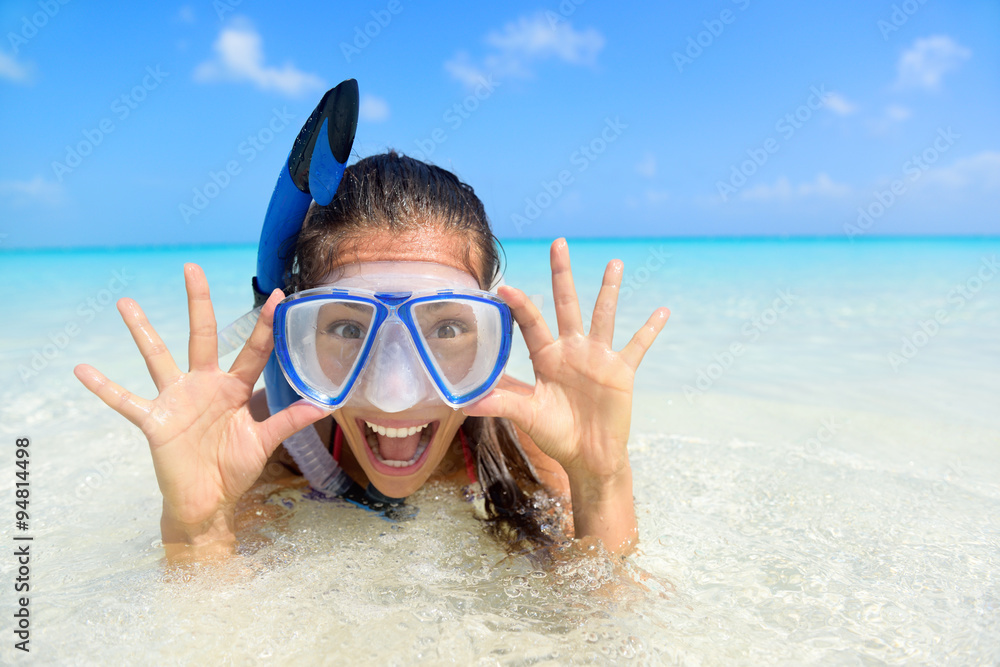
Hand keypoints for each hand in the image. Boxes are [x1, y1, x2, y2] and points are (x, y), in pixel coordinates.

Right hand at [74, 264, 327, 546]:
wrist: (206, 502)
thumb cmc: (235, 469)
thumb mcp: (264, 442)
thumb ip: (288, 420)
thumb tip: (325, 404)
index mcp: (235, 388)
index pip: (253, 350)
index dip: (266, 324)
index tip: (278, 294)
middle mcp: (204, 385)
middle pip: (202, 336)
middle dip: (199, 302)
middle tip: (192, 268)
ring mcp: (177, 400)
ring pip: (157, 357)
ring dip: (142, 331)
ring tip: (125, 303)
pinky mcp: (155, 421)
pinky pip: (125, 401)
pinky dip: (104, 387)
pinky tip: (81, 369)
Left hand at [464, 239, 668, 550]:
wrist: (588, 456)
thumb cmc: (555, 434)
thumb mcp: (527, 415)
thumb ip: (501, 403)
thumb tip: (466, 402)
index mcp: (546, 357)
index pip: (530, 322)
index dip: (519, 304)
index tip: (504, 286)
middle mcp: (571, 350)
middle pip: (565, 304)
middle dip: (561, 275)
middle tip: (558, 243)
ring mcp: (597, 357)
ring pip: (603, 316)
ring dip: (609, 290)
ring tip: (614, 263)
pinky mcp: (621, 370)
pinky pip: (638, 346)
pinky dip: (650, 329)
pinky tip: (662, 311)